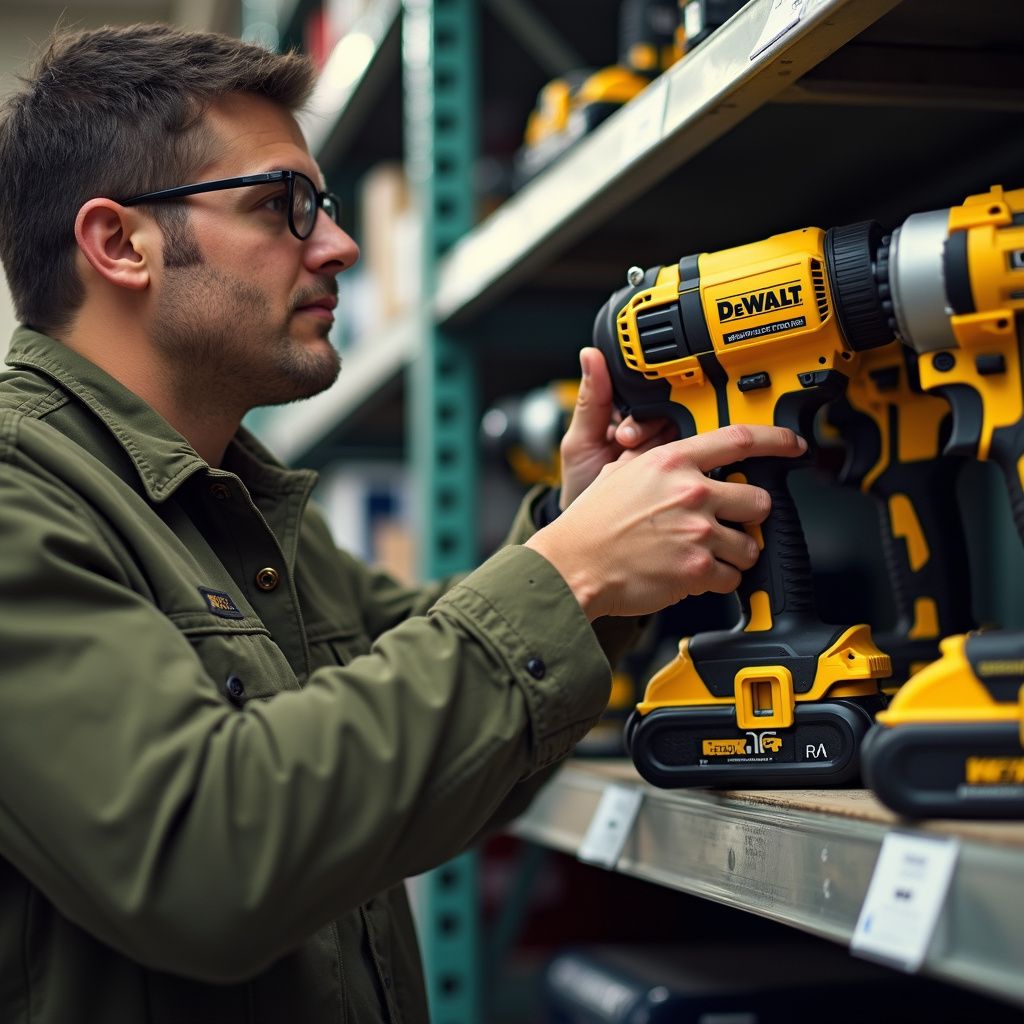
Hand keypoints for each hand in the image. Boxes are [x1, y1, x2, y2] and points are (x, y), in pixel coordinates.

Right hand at [526, 424, 807, 619]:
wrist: (572, 565)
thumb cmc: (591, 523)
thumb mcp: (622, 471)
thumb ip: (660, 461)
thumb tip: (687, 458)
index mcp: (672, 461)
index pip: (740, 440)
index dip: (776, 440)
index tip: (792, 445)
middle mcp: (690, 493)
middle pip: (758, 500)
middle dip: (748, 515)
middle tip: (727, 523)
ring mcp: (696, 532)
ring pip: (749, 545)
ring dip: (733, 553)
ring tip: (703, 554)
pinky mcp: (696, 570)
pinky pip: (731, 577)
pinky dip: (717, 580)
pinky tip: (692, 574)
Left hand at [558, 347, 675, 508]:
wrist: (593, 531)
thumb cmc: (582, 484)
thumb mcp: (579, 442)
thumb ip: (590, 401)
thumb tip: (591, 355)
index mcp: (631, 416)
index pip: (650, 395)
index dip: (640, 410)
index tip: (625, 431)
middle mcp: (654, 432)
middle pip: (672, 415)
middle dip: (649, 433)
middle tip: (625, 447)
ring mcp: (668, 455)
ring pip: (683, 439)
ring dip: (660, 454)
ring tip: (632, 464)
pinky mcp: (680, 476)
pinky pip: (689, 465)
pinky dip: (675, 471)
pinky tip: (657, 479)